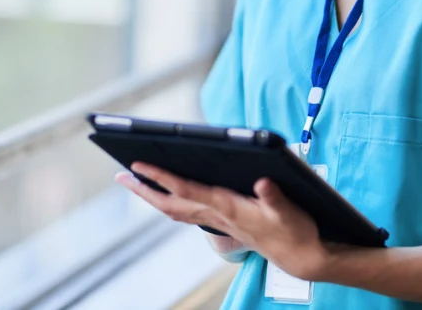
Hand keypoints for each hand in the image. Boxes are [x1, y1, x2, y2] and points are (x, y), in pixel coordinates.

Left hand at [114, 163, 330, 280]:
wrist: (301, 257)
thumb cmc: (295, 231)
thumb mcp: (289, 211)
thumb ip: (275, 197)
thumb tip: (263, 182)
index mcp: (228, 207)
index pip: (186, 190)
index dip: (161, 177)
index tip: (139, 165)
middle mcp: (217, 215)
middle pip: (170, 203)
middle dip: (144, 190)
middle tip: (120, 175)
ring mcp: (218, 221)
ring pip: (176, 209)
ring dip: (152, 196)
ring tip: (135, 182)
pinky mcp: (223, 223)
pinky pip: (188, 212)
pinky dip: (170, 202)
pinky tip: (167, 195)